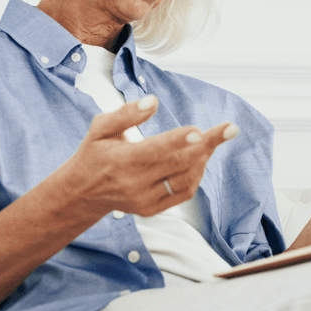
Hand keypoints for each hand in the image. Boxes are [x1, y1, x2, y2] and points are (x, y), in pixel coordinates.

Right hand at [47, 95, 238, 218]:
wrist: (82, 193)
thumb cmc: (94, 154)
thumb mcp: (100, 129)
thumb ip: (126, 114)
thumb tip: (152, 101)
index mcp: (123, 161)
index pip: (157, 150)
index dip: (180, 140)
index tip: (200, 130)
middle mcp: (136, 184)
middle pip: (179, 163)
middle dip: (207, 145)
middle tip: (228, 129)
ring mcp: (146, 199)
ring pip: (186, 179)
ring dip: (203, 159)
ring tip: (211, 140)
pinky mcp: (153, 209)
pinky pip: (184, 192)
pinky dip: (196, 175)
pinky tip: (199, 159)